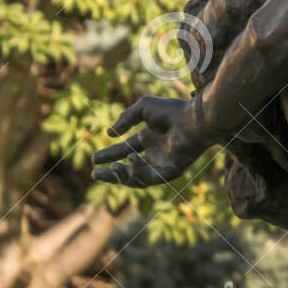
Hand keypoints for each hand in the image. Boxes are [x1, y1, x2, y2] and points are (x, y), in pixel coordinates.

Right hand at [91, 96, 214, 186]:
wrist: (194, 119)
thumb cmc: (172, 111)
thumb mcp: (143, 108)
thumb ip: (125, 119)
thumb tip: (109, 134)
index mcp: (148, 139)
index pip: (124, 151)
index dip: (108, 155)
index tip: (93, 159)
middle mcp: (155, 154)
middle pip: (128, 170)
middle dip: (111, 173)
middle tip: (95, 174)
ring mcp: (163, 164)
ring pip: (138, 178)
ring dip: (122, 175)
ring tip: (113, 168)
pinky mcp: (172, 172)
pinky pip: (151, 179)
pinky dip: (139, 172)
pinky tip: (133, 160)